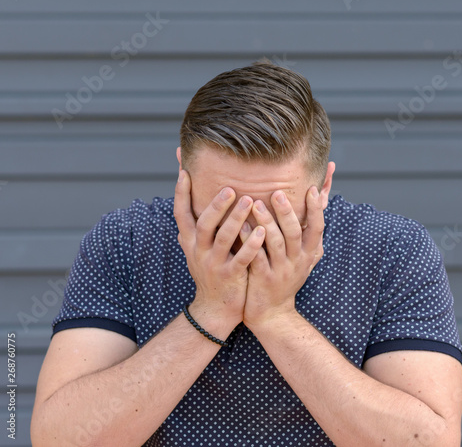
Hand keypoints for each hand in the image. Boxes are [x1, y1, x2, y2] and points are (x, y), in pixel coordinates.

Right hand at [174, 170, 265, 328]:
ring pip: (223, 238)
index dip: (181, 193)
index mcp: (190, 242)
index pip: (181, 213)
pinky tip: (263, 231)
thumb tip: (187, 203)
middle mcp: (198, 251)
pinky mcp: (230, 276)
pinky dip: (251, 244)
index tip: (184, 171)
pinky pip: (241, 258)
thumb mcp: (197, 250)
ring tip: (249, 201)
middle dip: (216, 205)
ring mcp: (213, 264)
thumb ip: (194, 229)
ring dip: (236, 219)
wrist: (215, 308)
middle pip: (204, 224)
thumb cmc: (211, 271)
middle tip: (230, 188)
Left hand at [242, 186, 323, 329]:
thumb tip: (322, 203)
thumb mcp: (304, 259)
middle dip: (287, 212)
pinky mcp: (263, 279)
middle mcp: (297, 262)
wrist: (272, 313)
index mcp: (309, 254)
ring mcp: (280, 271)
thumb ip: (310, 236)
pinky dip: (250, 241)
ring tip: (256, 204)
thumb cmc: (287, 278)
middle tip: (277, 192)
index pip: (317, 228)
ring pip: (275, 243)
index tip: (311, 188)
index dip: (316, 209)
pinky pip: (256, 257)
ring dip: (266, 222)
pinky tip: (242, 227)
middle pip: (295, 233)